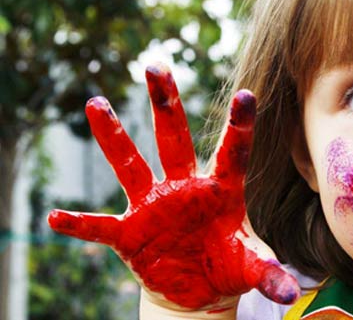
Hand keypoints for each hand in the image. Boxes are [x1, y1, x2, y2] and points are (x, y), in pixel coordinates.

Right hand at [47, 64, 299, 311]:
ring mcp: (154, 207)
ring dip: (114, 136)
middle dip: (166, 103)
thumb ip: (269, 275)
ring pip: (131, 165)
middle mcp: (185, 188)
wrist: (200, 288)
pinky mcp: (130, 234)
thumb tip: (290, 295)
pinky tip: (55, 218)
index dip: (240, 124)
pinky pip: (101, 227)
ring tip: (96, 103)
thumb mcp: (251, 267)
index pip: (233, 151)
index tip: (247, 94)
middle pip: (175, 138)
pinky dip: (80, 225)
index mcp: (221, 189)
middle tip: (156, 65)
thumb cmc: (229, 264)